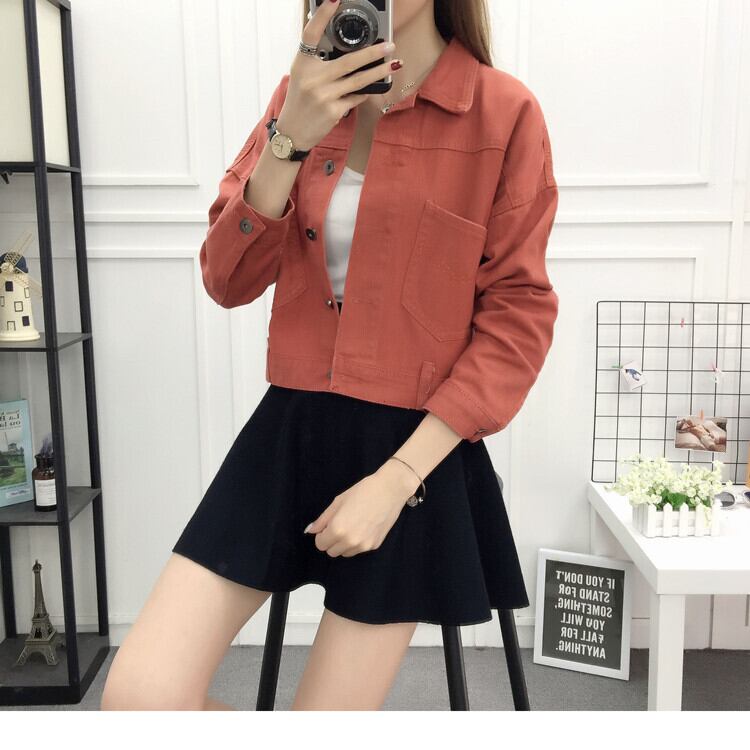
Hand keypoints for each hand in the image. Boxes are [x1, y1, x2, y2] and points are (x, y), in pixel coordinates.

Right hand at [276, 0, 398, 150]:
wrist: (293, 132)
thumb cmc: (300, 102)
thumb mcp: (303, 77)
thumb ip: (319, 63)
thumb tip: (347, 52)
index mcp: (303, 64)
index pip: (311, 34)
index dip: (322, 15)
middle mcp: (312, 78)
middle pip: (348, 61)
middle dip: (373, 53)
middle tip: (389, 45)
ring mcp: (324, 96)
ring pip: (358, 81)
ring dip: (379, 72)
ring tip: (394, 64)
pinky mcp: (333, 111)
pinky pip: (356, 98)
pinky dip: (365, 92)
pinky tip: (372, 88)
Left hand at [304, 458, 419, 557]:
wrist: (390, 490)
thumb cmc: (362, 491)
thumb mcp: (338, 502)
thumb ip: (323, 519)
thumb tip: (311, 530)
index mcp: (337, 529)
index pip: (320, 544)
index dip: (322, 535)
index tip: (328, 526)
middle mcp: (350, 541)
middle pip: (331, 552)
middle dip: (332, 541)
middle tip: (340, 525)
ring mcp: (364, 545)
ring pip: (345, 553)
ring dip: (344, 544)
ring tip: (353, 525)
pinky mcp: (374, 545)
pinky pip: (359, 550)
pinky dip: (357, 542)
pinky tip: (364, 527)